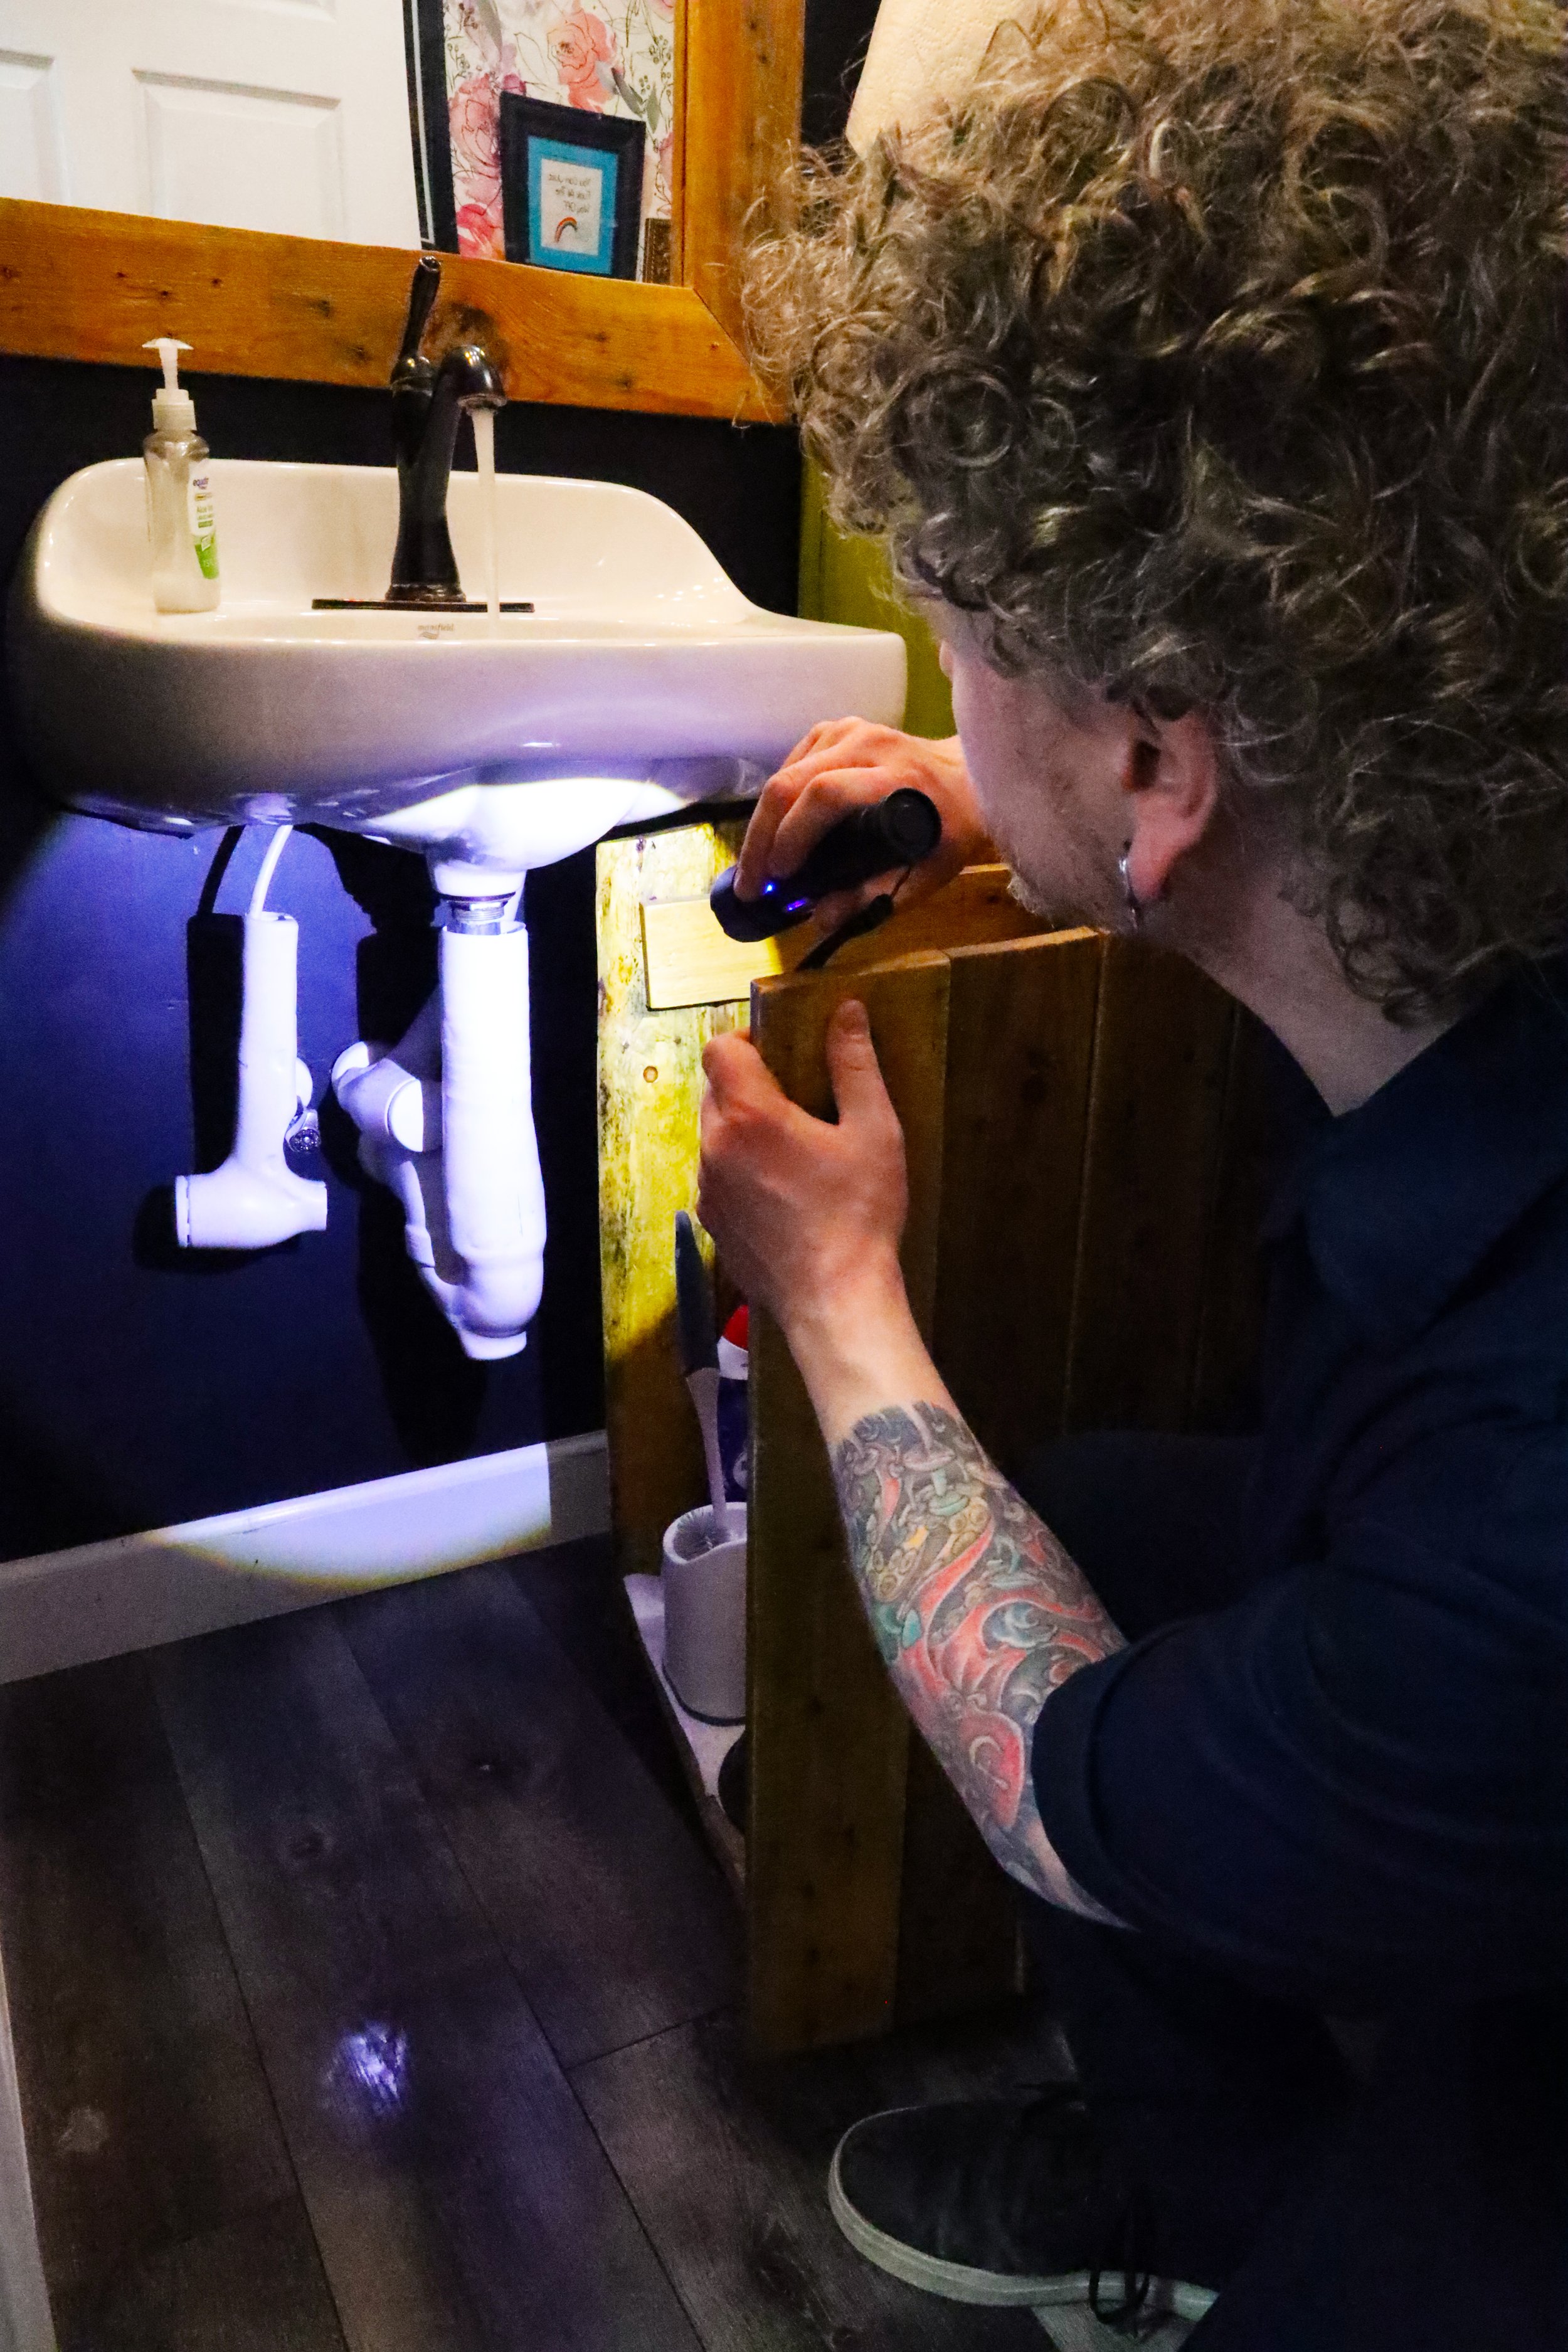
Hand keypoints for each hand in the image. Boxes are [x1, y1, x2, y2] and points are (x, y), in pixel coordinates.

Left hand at [699, 999, 907, 1342]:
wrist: (835, 1301)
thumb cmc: (859, 1215)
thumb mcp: (874, 1132)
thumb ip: (855, 1065)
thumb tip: (847, 1011)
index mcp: (750, 1116)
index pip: (719, 1048)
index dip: (746, 1040)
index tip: (780, 1053)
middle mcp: (715, 1148)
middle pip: (715, 1090)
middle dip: (750, 1085)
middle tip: (799, 1102)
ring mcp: (708, 1189)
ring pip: (714, 1135)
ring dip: (744, 1130)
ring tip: (795, 1150)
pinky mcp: (713, 1222)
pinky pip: (717, 1176)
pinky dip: (741, 1170)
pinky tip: (785, 1191)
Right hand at [736, 722, 989, 933]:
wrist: (968, 776)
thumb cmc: (951, 827)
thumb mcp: (929, 871)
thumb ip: (878, 897)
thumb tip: (820, 921)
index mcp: (896, 776)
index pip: (826, 795)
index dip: (792, 835)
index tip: (778, 879)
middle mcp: (868, 744)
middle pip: (792, 782)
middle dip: (761, 838)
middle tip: (749, 885)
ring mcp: (850, 729)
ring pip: (784, 772)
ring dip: (763, 822)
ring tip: (758, 865)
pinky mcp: (836, 728)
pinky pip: (791, 763)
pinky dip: (777, 801)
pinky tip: (775, 829)